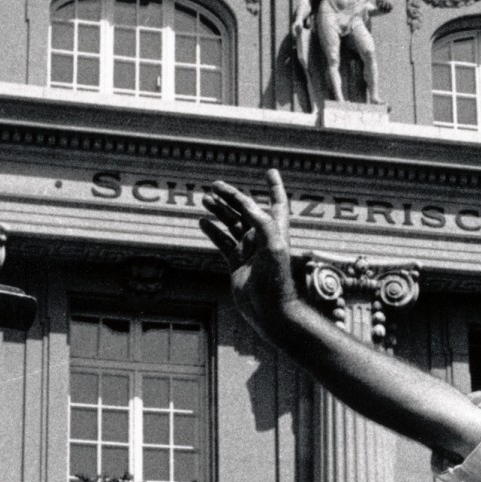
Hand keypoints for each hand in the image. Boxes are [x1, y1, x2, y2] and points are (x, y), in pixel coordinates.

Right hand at [200, 170, 302, 336]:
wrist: (270, 310)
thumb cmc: (277, 281)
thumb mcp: (274, 247)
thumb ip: (262, 224)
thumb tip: (248, 204)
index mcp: (276, 231)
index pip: (277, 203)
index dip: (275, 187)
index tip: (270, 171)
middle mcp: (263, 238)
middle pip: (246, 210)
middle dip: (232, 196)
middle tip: (215, 185)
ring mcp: (249, 251)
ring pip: (232, 224)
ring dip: (219, 211)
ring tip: (205, 199)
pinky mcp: (236, 264)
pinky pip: (223, 242)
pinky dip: (213, 231)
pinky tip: (202, 221)